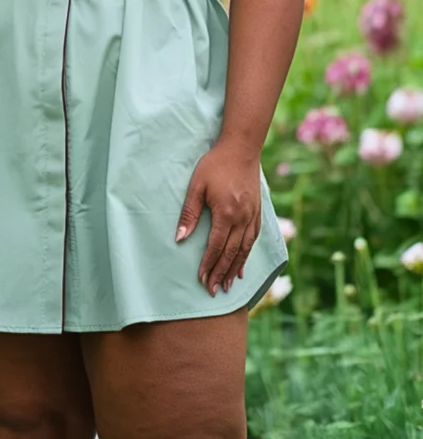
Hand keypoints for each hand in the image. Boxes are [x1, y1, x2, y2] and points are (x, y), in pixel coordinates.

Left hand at [174, 143, 261, 296]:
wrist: (241, 148)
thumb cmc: (215, 165)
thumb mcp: (196, 186)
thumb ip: (189, 213)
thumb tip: (180, 239)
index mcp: (225, 213)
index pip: (215, 247)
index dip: (208, 265)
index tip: (201, 280)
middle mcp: (242, 218)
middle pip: (230, 253)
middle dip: (220, 273)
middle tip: (213, 291)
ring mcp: (252, 216)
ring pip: (244, 249)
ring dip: (235, 268)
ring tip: (228, 284)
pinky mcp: (258, 211)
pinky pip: (254, 238)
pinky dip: (248, 254)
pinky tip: (243, 263)